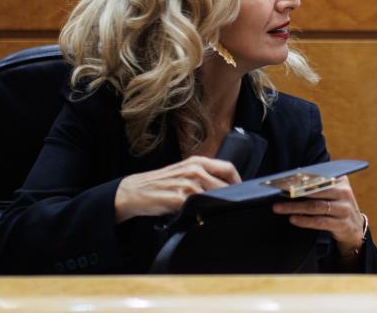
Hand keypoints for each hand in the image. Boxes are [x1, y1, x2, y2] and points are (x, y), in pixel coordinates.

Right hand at [114, 156, 240, 223]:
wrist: (135, 191)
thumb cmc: (163, 183)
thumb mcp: (184, 171)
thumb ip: (204, 175)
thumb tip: (228, 187)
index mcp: (197, 161)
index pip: (228, 168)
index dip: (238, 181)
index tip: (241, 192)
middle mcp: (194, 170)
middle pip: (225, 185)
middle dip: (230, 197)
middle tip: (231, 206)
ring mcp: (187, 184)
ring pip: (214, 197)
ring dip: (216, 206)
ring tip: (212, 211)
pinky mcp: (179, 199)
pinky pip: (199, 208)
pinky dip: (202, 213)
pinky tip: (198, 215)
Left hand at [272, 176, 364, 256]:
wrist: (354, 228)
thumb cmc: (337, 206)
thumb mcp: (333, 192)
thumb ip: (318, 184)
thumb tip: (293, 175)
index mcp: (341, 180)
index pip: (319, 178)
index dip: (301, 180)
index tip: (284, 182)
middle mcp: (344, 193)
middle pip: (316, 191)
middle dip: (294, 193)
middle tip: (277, 194)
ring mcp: (344, 209)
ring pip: (316, 207)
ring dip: (295, 207)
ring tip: (279, 208)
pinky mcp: (342, 224)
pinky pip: (320, 222)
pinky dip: (305, 220)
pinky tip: (293, 219)